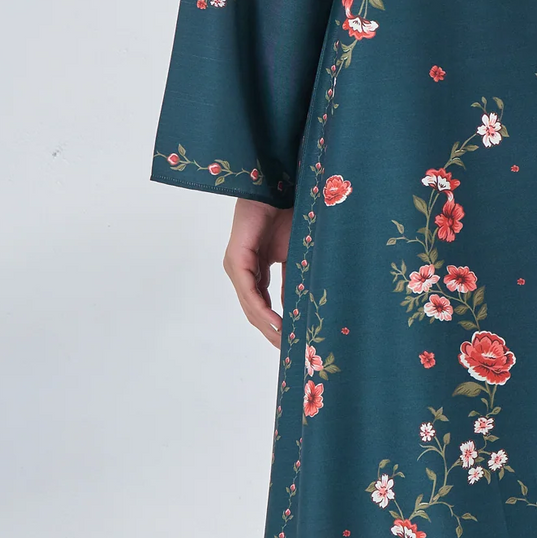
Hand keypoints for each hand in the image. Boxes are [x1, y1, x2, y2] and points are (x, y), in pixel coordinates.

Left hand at [224, 199, 291, 342]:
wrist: (278, 187)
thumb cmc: (287, 214)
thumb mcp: (294, 256)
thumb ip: (293, 281)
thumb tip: (300, 309)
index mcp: (253, 270)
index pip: (261, 305)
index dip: (275, 325)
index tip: (292, 342)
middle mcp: (241, 271)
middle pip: (253, 311)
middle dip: (272, 332)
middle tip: (292, 350)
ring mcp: (236, 266)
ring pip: (250, 305)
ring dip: (268, 326)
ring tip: (287, 342)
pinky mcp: (237, 260)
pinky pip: (249, 292)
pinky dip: (264, 310)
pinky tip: (278, 323)